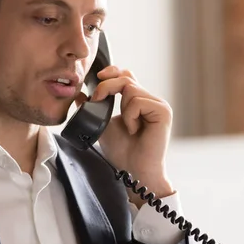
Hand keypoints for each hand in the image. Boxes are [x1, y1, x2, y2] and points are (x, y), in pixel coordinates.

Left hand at [75, 65, 174, 207]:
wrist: (134, 171)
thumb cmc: (122, 152)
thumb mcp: (103, 125)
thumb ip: (94, 109)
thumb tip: (80, 94)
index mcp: (138, 101)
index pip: (127, 75)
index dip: (113, 71)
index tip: (98, 76)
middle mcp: (151, 100)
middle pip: (126, 78)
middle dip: (106, 86)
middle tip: (96, 100)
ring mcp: (159, 105)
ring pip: (131, 88)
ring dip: (122, 109)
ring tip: (129, 128)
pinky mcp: (163, 111)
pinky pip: (138, 101)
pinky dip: (130, 116)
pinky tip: (135, 130)